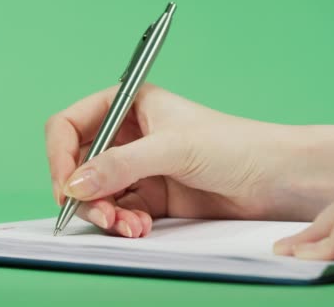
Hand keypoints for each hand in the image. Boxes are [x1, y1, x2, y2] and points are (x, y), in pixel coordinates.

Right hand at [45, 84, 301, 237]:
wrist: (274, 179)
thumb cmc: (233, 144)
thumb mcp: (172, 148)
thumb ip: (119, 165)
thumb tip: (75, 183)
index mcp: (128, 105)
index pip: (70, 125)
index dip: (60, 155)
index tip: (65, 185)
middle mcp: (128, 135)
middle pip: (78, 165)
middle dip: (84, 193)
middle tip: (99, 214)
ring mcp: (137, 167)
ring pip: (96, 193)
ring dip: (104, 213)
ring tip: (125, 225)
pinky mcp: (150, 196)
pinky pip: (119, 211)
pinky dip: (122, 223)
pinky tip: (139, 228)